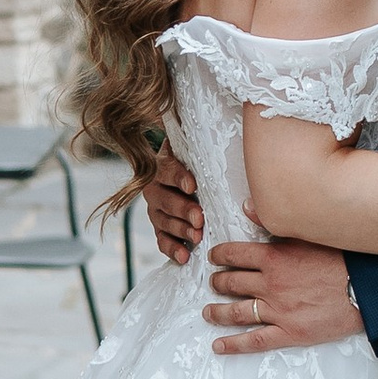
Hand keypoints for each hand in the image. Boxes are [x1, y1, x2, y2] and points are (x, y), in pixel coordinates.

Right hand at [144, 150, 202, 267]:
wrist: (191, 176)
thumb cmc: (201, 160)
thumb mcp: (199, 148)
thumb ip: (204, 142)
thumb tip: (223, 121)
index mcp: (163, 164)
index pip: (167, 169)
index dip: (178, 177)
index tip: (193, 185)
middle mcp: (154, 187)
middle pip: (164, 199)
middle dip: (182, 209)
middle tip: (200, 218)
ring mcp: (156, 209)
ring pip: (163, 221)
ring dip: (180, 230)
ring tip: (197, 236)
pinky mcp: (160, 228)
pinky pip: (162, 240)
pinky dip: (172, 249)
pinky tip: (184, 257)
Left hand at [205, 237, 367, 354]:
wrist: (366, 289)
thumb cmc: (344, 260)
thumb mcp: (309, 233)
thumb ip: (274, 222)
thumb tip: (248, 207)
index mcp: (273, 257)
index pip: (234, 254)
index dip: (219, 255)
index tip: (214, 257)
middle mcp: (270, 284)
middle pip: (231, 283)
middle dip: (217, 282)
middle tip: (214, 283)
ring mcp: (277, 310)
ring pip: (236, 312)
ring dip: (218, 312)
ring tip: (208, 312)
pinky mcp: (289, 332)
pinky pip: (254, 340)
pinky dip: (233, 344)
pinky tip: (219, 346)